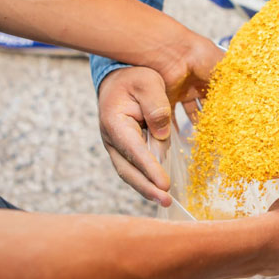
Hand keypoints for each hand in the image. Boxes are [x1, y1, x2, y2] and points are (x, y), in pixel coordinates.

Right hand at [97, 38, 222, 203]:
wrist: (120, 78)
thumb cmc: (134, 78)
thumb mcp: (148, 83)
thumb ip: (156, 107)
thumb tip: (162, 136)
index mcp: (115, 123)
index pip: (135, 150)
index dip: (150, 169)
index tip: (164, 184)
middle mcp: (112, 139)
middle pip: (128, 170)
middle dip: (147, 187)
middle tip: (166, 200)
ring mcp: (117, 147)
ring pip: (131, 173)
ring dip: (147, 188)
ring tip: (166, 200)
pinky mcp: (126, 150)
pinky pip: (136, 168)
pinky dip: (147, 180)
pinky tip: (161, 189)